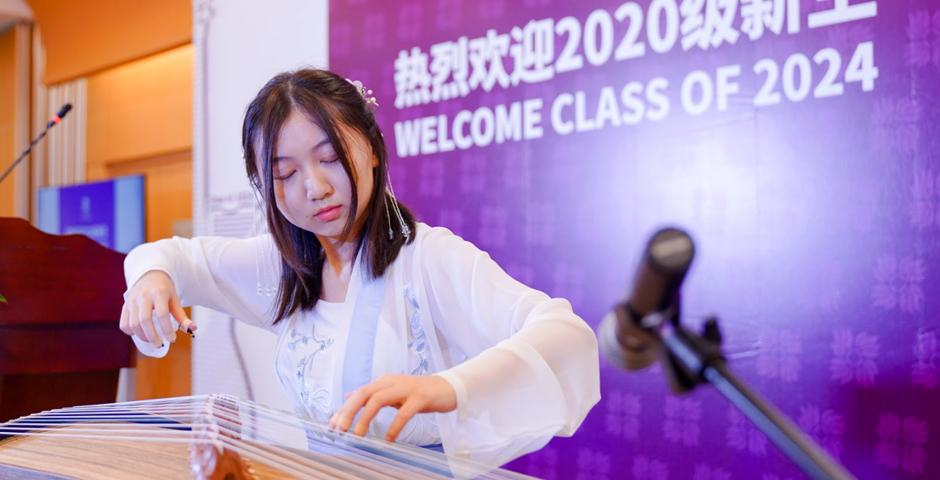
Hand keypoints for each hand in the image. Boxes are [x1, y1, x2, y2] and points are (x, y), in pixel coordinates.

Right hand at [119, 270, 196, 346]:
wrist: (150, 275)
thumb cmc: (164, 290)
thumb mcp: (175, 299)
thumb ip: (182, 316)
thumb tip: (192, 329)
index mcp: (159, 293)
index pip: (162, 314)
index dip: (167, 329)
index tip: (172, 339)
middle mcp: (143, 296)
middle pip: (145, 320)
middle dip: (152, 336)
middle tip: (159, 344)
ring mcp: (132, 301)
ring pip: (133, 324)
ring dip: (142, 336)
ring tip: (152, 340)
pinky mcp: (125, 306)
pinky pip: (124, 323)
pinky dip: (131, 332)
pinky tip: (140, 334)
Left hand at [329, 374, 456, 441]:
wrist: (449, 387)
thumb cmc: (420, 393)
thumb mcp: (393, 391)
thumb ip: (373, 394)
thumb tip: (349, 395)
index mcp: (384, 381)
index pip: (358, 393)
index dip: (344, 408)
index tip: (332, 425)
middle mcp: (392, 382)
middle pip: (364, 393)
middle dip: (349, 411)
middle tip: (340, 429)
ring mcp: (406, 388)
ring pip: (379, 399)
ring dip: (365, 417)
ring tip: (359, 434)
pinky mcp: (420, 397)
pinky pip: (404, 412)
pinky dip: (394, 426)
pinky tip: (389, 439)